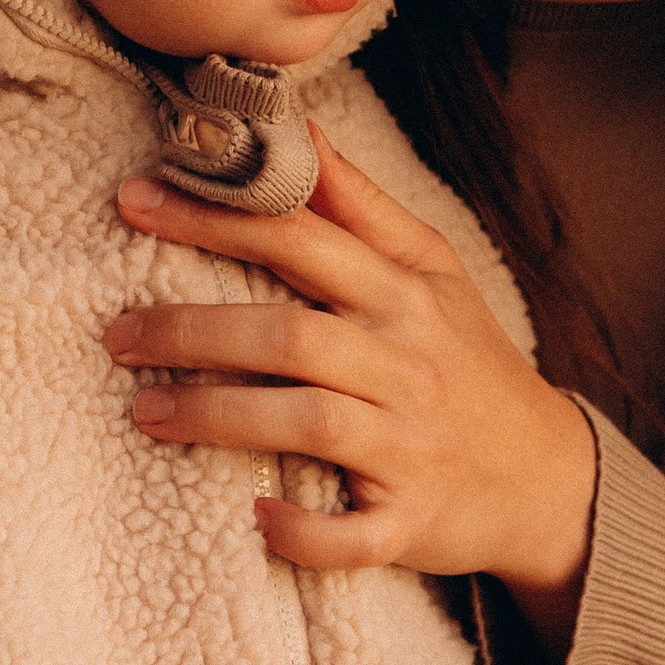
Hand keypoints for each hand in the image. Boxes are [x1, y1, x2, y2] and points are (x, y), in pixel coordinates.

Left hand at [106, 134, 598, 648]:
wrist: (548, 476)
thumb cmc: (467, 362)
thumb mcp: (432, 271)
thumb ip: (360, 205)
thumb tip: (297, 130)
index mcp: (403, 294)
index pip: (301, 239)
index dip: (215, 216)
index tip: (135, 201)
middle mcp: (406, 363)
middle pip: (290, 334)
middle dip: (193, 330)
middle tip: (116, 334)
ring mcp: (411, 444)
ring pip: (308, 421)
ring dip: (218, 417)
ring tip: (145, 412)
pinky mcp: (411, 520)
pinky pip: (352, 534)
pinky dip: (303, 530)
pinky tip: (254, 516)